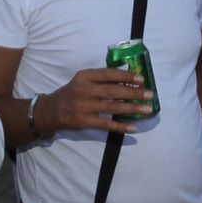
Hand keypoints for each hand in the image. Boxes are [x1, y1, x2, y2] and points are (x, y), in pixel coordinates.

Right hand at [35, 67, 152, 135]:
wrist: (52, 110)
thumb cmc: (72, 93)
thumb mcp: (82, 80)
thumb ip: (101, 78)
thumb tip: (127, 77)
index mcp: (85, 77)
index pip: (109, 74)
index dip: (126, 76)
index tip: (141, 79)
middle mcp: (84, 90)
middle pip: (113, 91)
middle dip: (134, 93)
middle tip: (150, 95)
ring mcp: (84, 107)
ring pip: (113, 107)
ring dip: (132, 108)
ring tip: (147, 109)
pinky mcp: (85, 121)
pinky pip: (106, 124)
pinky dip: (121, 126)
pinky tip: (133, 128)